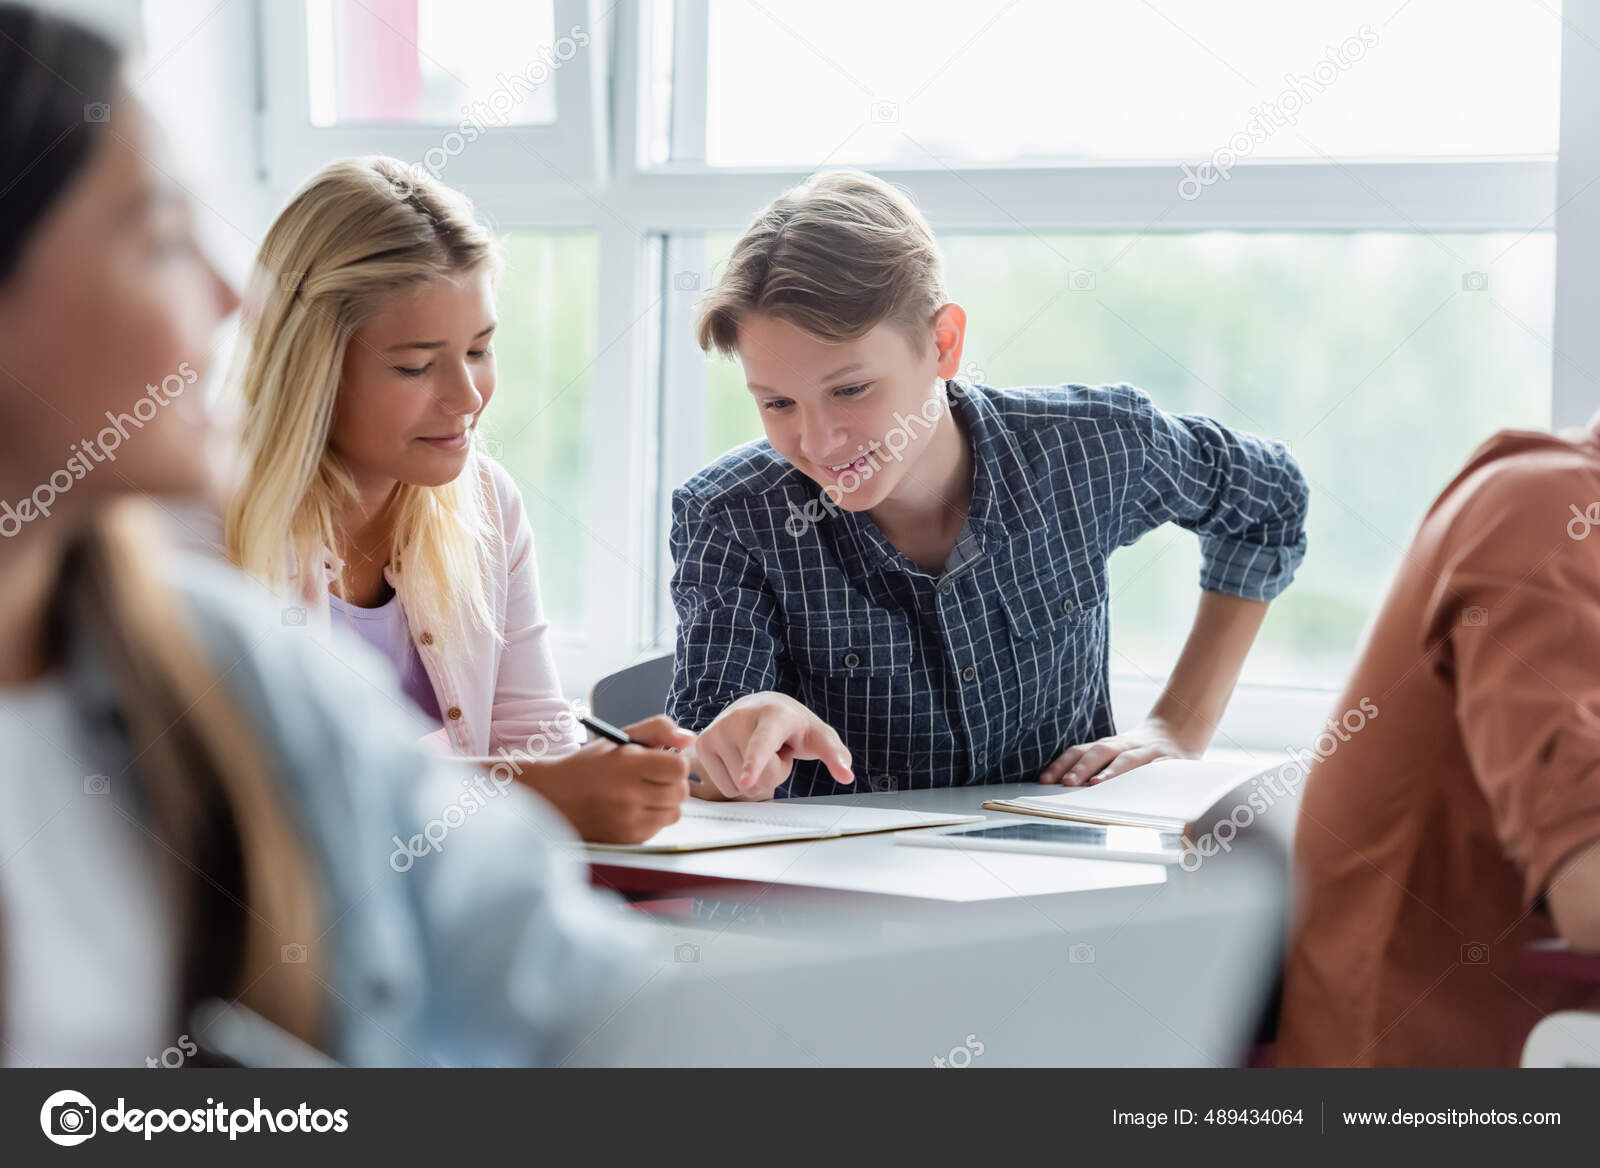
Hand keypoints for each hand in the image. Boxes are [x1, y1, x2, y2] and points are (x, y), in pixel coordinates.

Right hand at [502, 715, 694, 843]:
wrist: (552, 798)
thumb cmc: (589, 766)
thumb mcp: (619, 739)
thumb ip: (657, 730)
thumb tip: (689, 738)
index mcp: (626, 765)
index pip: (679, 767)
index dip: (674, 762)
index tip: (662, 762)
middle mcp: (628, 795)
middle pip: (681, 792)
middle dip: (671, 783)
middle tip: (652, 778)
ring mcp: (627, 821)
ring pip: (674, 813)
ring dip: (665, 802)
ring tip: (642, 794)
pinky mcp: (627, 840)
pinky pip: (659, 828)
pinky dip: (652, 818)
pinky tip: (632, 809)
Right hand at [687, 691, 853, 799]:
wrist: (758, 706)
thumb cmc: (792, 725)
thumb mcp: (818, 735)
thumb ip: (835, 754)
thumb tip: (847, 775)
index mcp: (772, 714)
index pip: (763, 744)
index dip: (756, 763)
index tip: (747, 779)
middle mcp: (739, 717)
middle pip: (759, 779)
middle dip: (773, 774)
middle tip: (775, 752)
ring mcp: (716, 730)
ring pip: (740, 786)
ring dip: (754, 778)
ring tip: (757, 753)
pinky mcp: (702, 744)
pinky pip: (725, 788)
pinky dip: (736, 780)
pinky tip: (741, 757)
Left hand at [1038, 718, 1201, 786]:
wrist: (1177, 732)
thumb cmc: (1137, 751)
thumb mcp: (1114, 755)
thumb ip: (1092, 767)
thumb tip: (1058, 786)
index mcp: (1107, 746)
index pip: (1079, 751)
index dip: (1061, 764)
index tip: (1044, 781)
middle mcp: (1124, 745)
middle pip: (1100, 752)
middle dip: (1081, 768)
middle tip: (1066, 783)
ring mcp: (1148, 751)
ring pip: (1128, 759)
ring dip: (1111, 772)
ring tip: (1096, 784)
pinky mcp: (1171, 760)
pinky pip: (1160, 768)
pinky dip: (1150, 775)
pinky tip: (1141, 786)